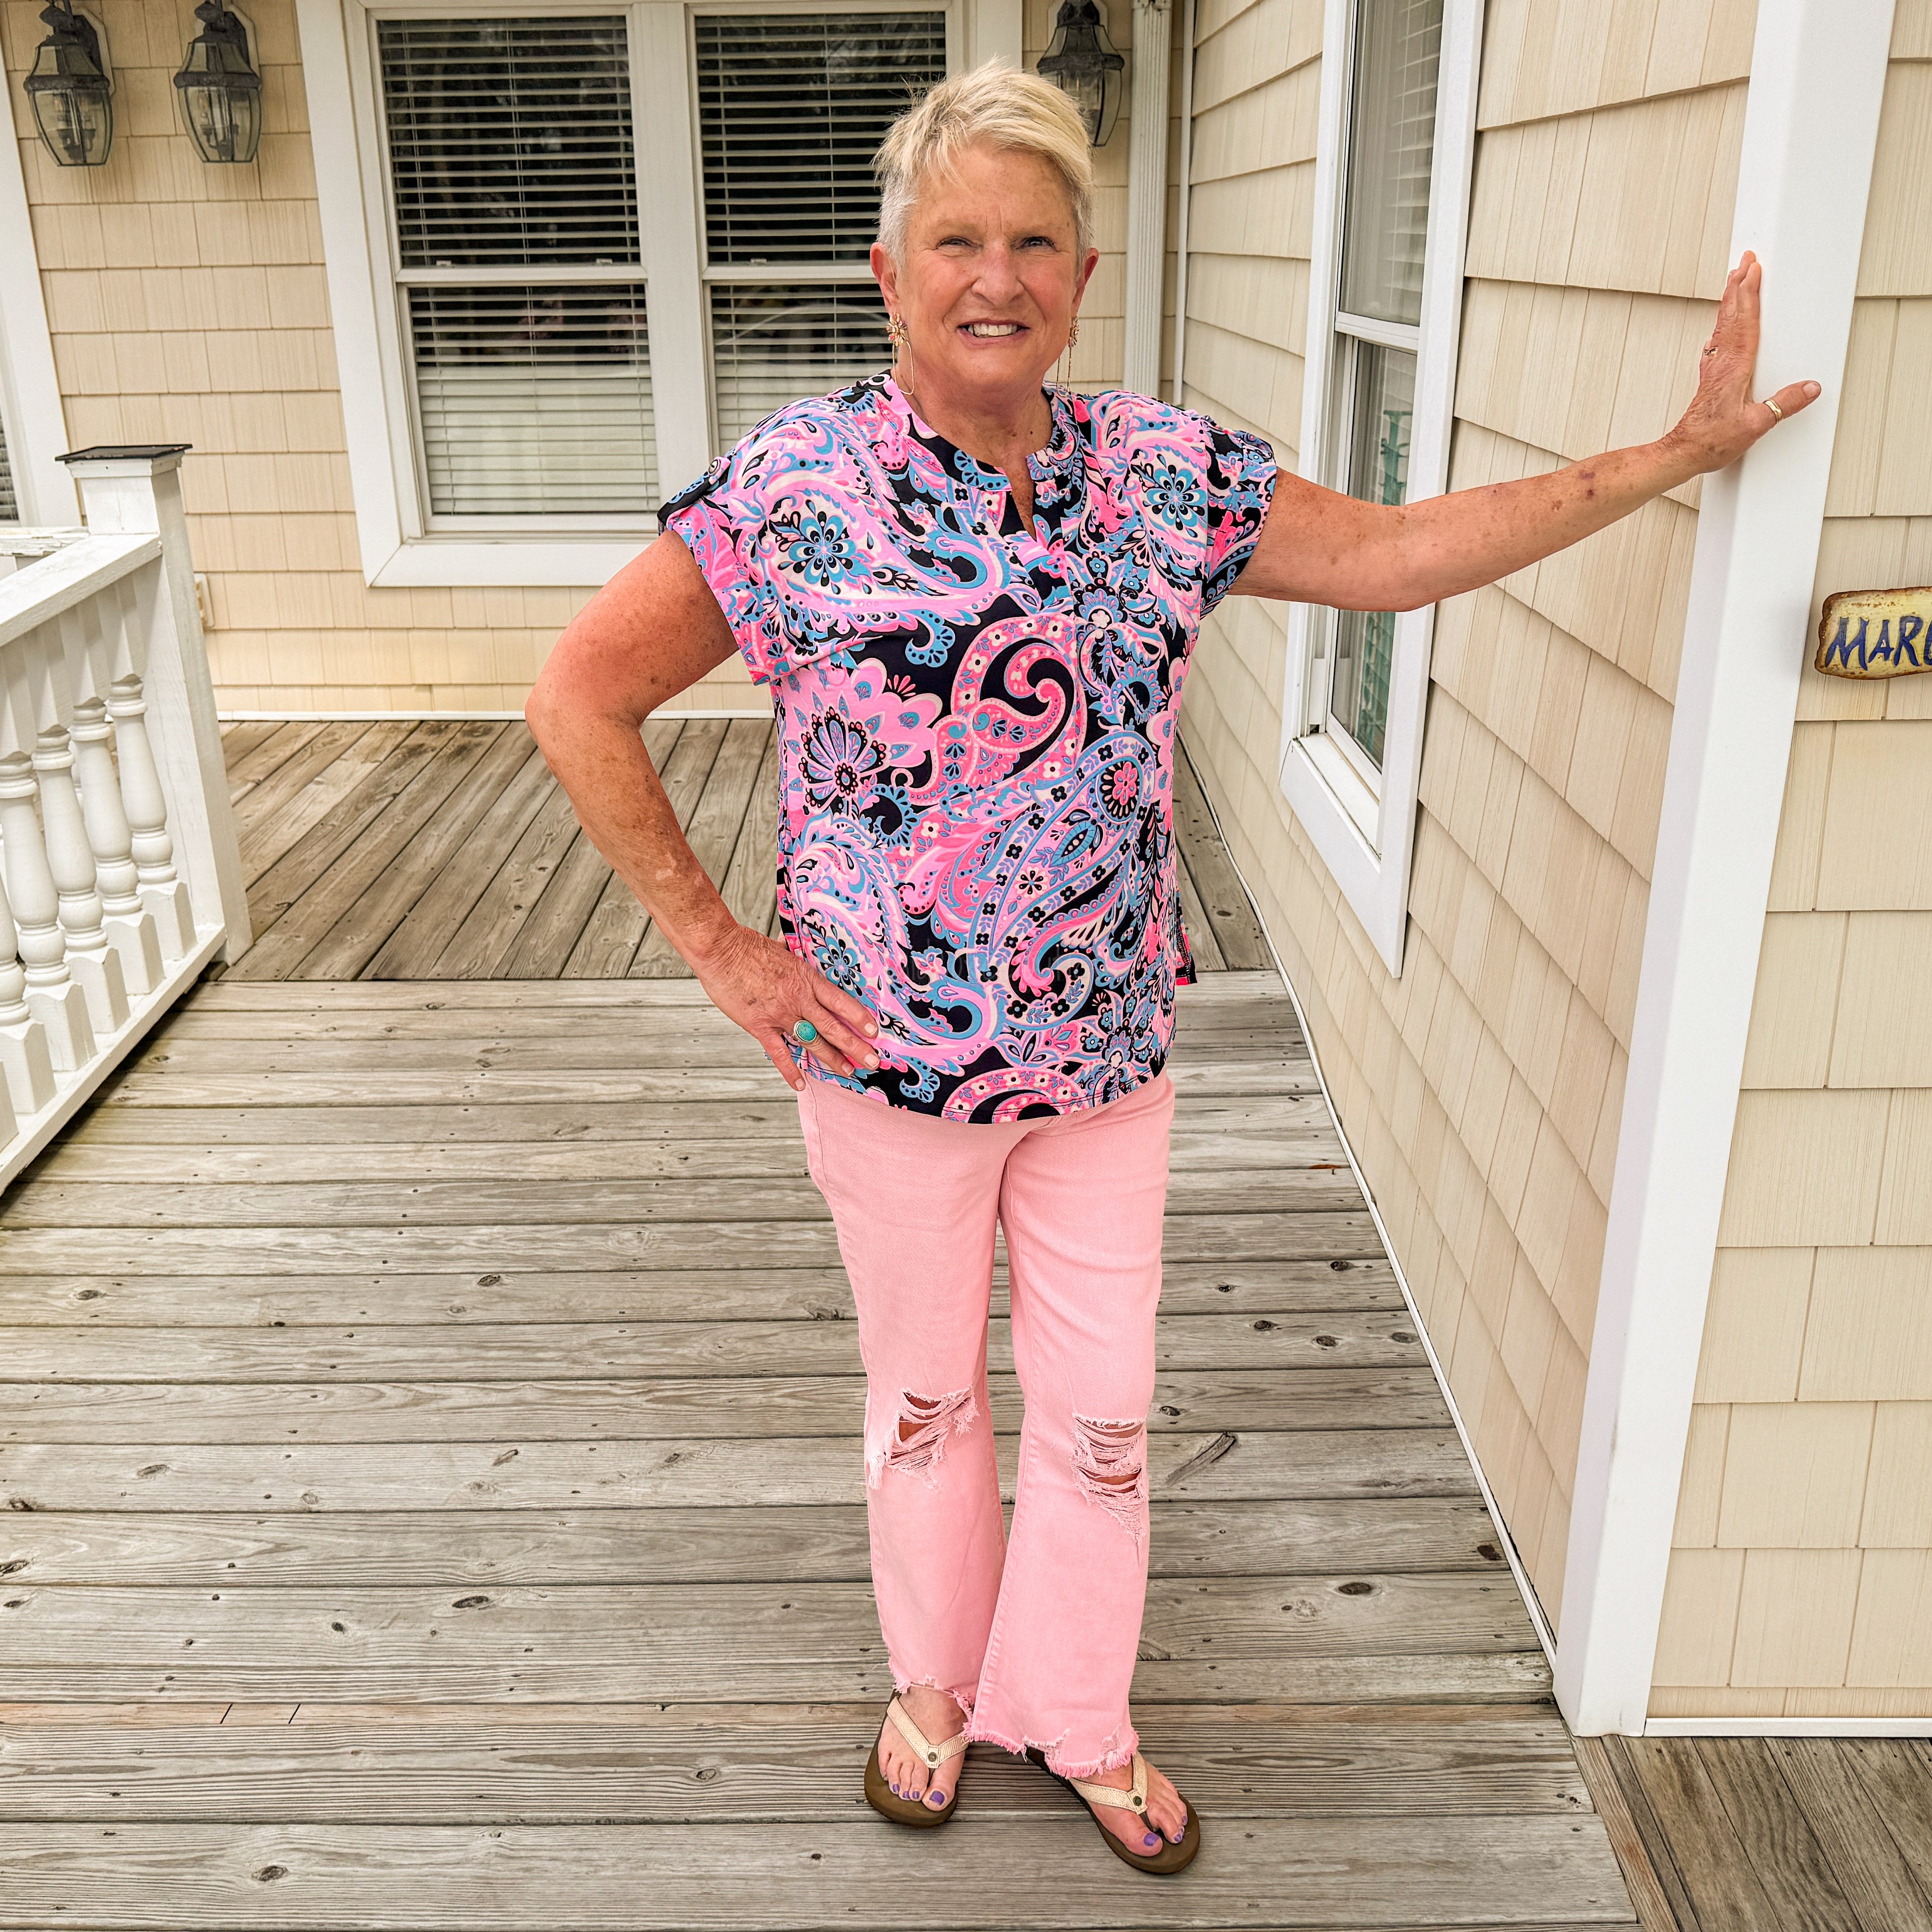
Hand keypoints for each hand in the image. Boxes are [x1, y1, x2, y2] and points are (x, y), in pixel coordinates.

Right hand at [691, 920, 879, 1090]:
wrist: (721, 950)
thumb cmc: (747, 946)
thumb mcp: (781, 951)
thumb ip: (793, 957)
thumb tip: (793, 948)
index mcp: (806, 979)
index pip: (840, 1002)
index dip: (859, 1018)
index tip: (873, 1031)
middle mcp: (798, 999)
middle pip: (833, 1027)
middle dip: (855, 1046)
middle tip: (872, 1062)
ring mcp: (780, 1014)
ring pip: (813, 1042)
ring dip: (833, 1059)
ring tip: (849, 1072)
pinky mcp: (760, 1026)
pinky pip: (779, 1053)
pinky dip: (791, 1070)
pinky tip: (801, 1084)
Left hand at [1664, 252, 1820, 474]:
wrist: (1682, 453)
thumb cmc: (1711, 441)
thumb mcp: (1755, 425)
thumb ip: (1783, 405)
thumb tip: (1808, 388)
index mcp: (1734, 368)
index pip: (1745, 322)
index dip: (1750, 293)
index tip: (1753, 269)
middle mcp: (1721, 364)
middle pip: (1731, 315)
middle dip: (1738, 285)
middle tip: (1744, 261)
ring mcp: (1713, 370)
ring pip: (1722, 325)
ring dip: (1730, 300)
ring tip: (1735, 280)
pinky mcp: (1709, 379)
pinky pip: (1718, 342)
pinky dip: (1723, 325)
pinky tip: (1723, 325)